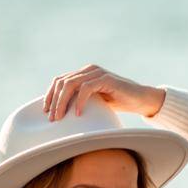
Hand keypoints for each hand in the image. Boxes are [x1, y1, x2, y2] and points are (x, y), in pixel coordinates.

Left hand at [43, 65, 165, 120]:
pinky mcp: (106, 79)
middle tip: (52, 118)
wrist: (141, 100)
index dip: (50, 95)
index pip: (60, 81)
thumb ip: (81, 100)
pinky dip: (80, 101)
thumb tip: (62, 114)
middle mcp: (88, 70)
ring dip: (63, 102)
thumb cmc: (119, 102)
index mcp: (84, 73)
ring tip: (61, 117)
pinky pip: (87, 88)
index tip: (46, 111)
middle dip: (54, 101)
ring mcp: (97, 73)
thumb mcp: (95, 102)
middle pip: (62, 82)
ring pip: (71, 84)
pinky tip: (79, 114)